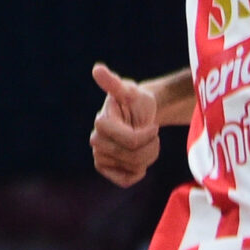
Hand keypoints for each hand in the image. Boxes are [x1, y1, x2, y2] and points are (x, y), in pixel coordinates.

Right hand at [88, 63, 160, 186]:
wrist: (138, 114)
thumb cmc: (135, 101)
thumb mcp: (130, 92)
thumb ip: (114, 84)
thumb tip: (97, 69)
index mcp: (101, 122)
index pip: (131, 141)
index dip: (148, 136)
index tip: (153, 126)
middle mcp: (96, 140)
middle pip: (133, 156)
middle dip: (151, 147)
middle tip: (152, 135)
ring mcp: (99, 155)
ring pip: (133, 167)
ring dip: (148, 157)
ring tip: (146, 144)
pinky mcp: (104, 167)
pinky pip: (125, 180)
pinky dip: (137, 173)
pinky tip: (138, 160)